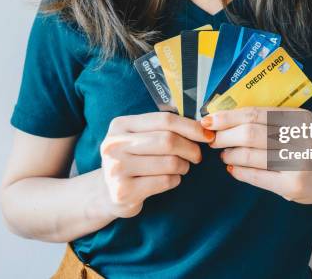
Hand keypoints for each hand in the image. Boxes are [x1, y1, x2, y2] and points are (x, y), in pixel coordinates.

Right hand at [100, 112, 214, 217]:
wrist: (106, 192)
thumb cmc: (132, 160)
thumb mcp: (139, 138)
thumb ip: (162, 128)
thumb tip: (202, 125)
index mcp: (120, 125)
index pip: (164, 120)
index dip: (190, 127)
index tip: (206, 134)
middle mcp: (115, 145)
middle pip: (168, 141)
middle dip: (190, 148)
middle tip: (197, 155)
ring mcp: (116, 169)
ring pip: (169, 163)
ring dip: (183, 166)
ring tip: (181, 167)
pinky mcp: (123, 191)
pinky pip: (164, 181)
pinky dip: (175, 180)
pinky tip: (170, 179)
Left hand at [202, 107, 311, 204]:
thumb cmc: (305, 148)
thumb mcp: (294, 127)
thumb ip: (267, 121)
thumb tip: (224, 118)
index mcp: (299, 118)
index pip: (255, 113)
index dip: (228, 117)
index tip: (209, 120)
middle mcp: (300, 138)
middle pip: (250, 133)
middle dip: (225, 136)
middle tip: (213, 140)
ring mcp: (298, 163)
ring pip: (251, 155)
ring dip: (230, 154)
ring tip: (224, 154)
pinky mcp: (293, 185)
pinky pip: (256, 176)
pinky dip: (239, 171)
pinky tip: (232, 168)